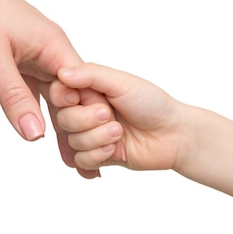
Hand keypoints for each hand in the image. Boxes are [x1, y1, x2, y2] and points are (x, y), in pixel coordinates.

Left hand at [0, 0, 113, 177]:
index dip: (90, 123)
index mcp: (55, 46)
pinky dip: (38, 110)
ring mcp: (35, 53)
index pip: (84, 91)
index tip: (94, 155)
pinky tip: (43, 130)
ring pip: (55, 95)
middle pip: (73, 96)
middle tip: (89, 168)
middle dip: (80, 130)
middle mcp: (51, 50)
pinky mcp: (20, 56)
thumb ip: (14, 97)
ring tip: (71, 159)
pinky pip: (35, 89)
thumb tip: (35, 135)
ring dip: (61, 124)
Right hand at [50, 63, 190, 171]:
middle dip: (86, 119)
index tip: (79, 98)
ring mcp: (91, 135)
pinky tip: (116, 150)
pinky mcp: (98, 156)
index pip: (59, 93)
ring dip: (97, 138)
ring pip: (73, 141)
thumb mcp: (121, 82)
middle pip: (63, 120)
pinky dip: (98, 155)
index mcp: (89, 90)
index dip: (64, 98)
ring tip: (119, 132)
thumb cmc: (152, 103)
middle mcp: (86, 112)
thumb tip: (61, 72)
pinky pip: (81, 160)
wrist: (173, 135)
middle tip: (109, 115)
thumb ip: (90, 75)